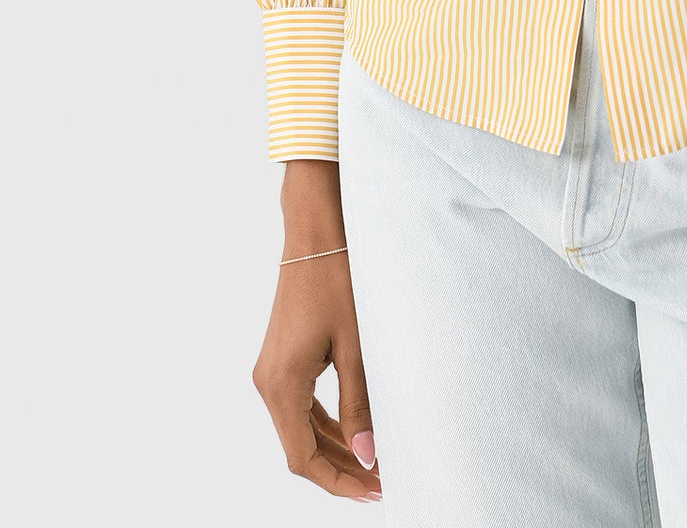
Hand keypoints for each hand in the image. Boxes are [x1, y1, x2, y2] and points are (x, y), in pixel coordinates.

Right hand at [250, 164, 380, 502]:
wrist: (315, 231)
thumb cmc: (338, 280)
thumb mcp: (356, 345)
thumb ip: (360, 404)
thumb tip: (369, 457)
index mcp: (281, 385)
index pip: (303, 459)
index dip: (339, 481)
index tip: (375, 491)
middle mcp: (267, 383)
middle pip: (300, 449)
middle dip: (340, 469)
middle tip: (382, 482)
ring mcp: (270, 371)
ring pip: (300, 429)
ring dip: (334, 449)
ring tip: (374, 462)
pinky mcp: (281, 359)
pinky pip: (301, 406)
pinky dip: (325, 424)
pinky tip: (355, 432)